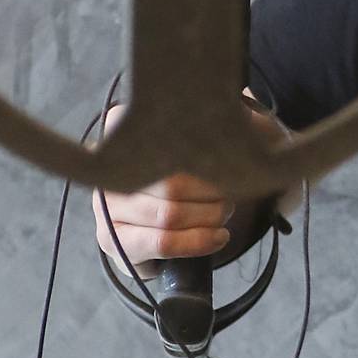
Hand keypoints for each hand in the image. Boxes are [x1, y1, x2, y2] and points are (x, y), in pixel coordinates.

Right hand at [91, 102, 234, 269]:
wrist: (161, 228)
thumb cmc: (185, 175)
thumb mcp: (204, 140)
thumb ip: (227, 120)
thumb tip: (252, 114)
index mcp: (123, 127)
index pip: (169, 133)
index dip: (208, 151)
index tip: (232, 158)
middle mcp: (110, 166)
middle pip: (174, 183)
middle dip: (214, 194)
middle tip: (231, 195)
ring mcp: (106, 206)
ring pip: (170, 214)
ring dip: (210, 218)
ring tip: (224, 214)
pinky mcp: (115, 240)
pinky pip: (163, 242)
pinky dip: (199, 242)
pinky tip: (219, 236)